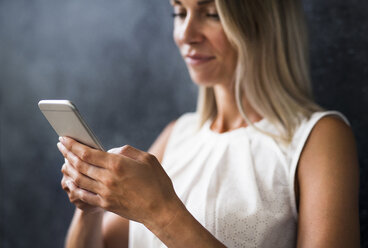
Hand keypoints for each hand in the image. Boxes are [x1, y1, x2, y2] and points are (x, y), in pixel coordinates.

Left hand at [57, 137, 182, 230]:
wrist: (160, 210)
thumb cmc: (157, 182)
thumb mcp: (147, 159)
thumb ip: (127, 151)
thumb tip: (110, 151)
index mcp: (118, 164)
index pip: (87, 153)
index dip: (73, 145)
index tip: (64, 138)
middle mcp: (108, 178)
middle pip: (79, 164)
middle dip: (67, 153)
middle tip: (61, 145)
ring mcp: (105, 193)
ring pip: (78, 179)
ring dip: (68, 169)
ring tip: (64, 161)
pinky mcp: (106, 204)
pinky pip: (83, 195)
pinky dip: (74, 187)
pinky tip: (70, 181)